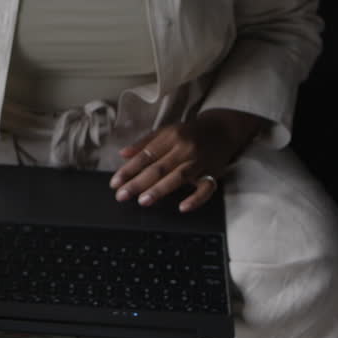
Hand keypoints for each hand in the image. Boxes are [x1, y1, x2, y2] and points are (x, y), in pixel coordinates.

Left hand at [109, 109, 267, 211]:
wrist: (222, 129)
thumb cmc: (189, 132)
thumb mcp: (166, 131)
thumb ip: (144, 143)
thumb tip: (123, 154)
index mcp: (171, 137)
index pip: (146, 155)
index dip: (129, 169)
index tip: (115, 183)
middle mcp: (184, 148)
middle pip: (159, 167)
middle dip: (138, 183)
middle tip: (122, 195)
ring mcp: (199, 162)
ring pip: (178, 177)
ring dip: (160, 189)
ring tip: (143, 201)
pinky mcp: (212, 174)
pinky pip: (205, 189)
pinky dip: (195, 199)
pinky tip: (182, 207)